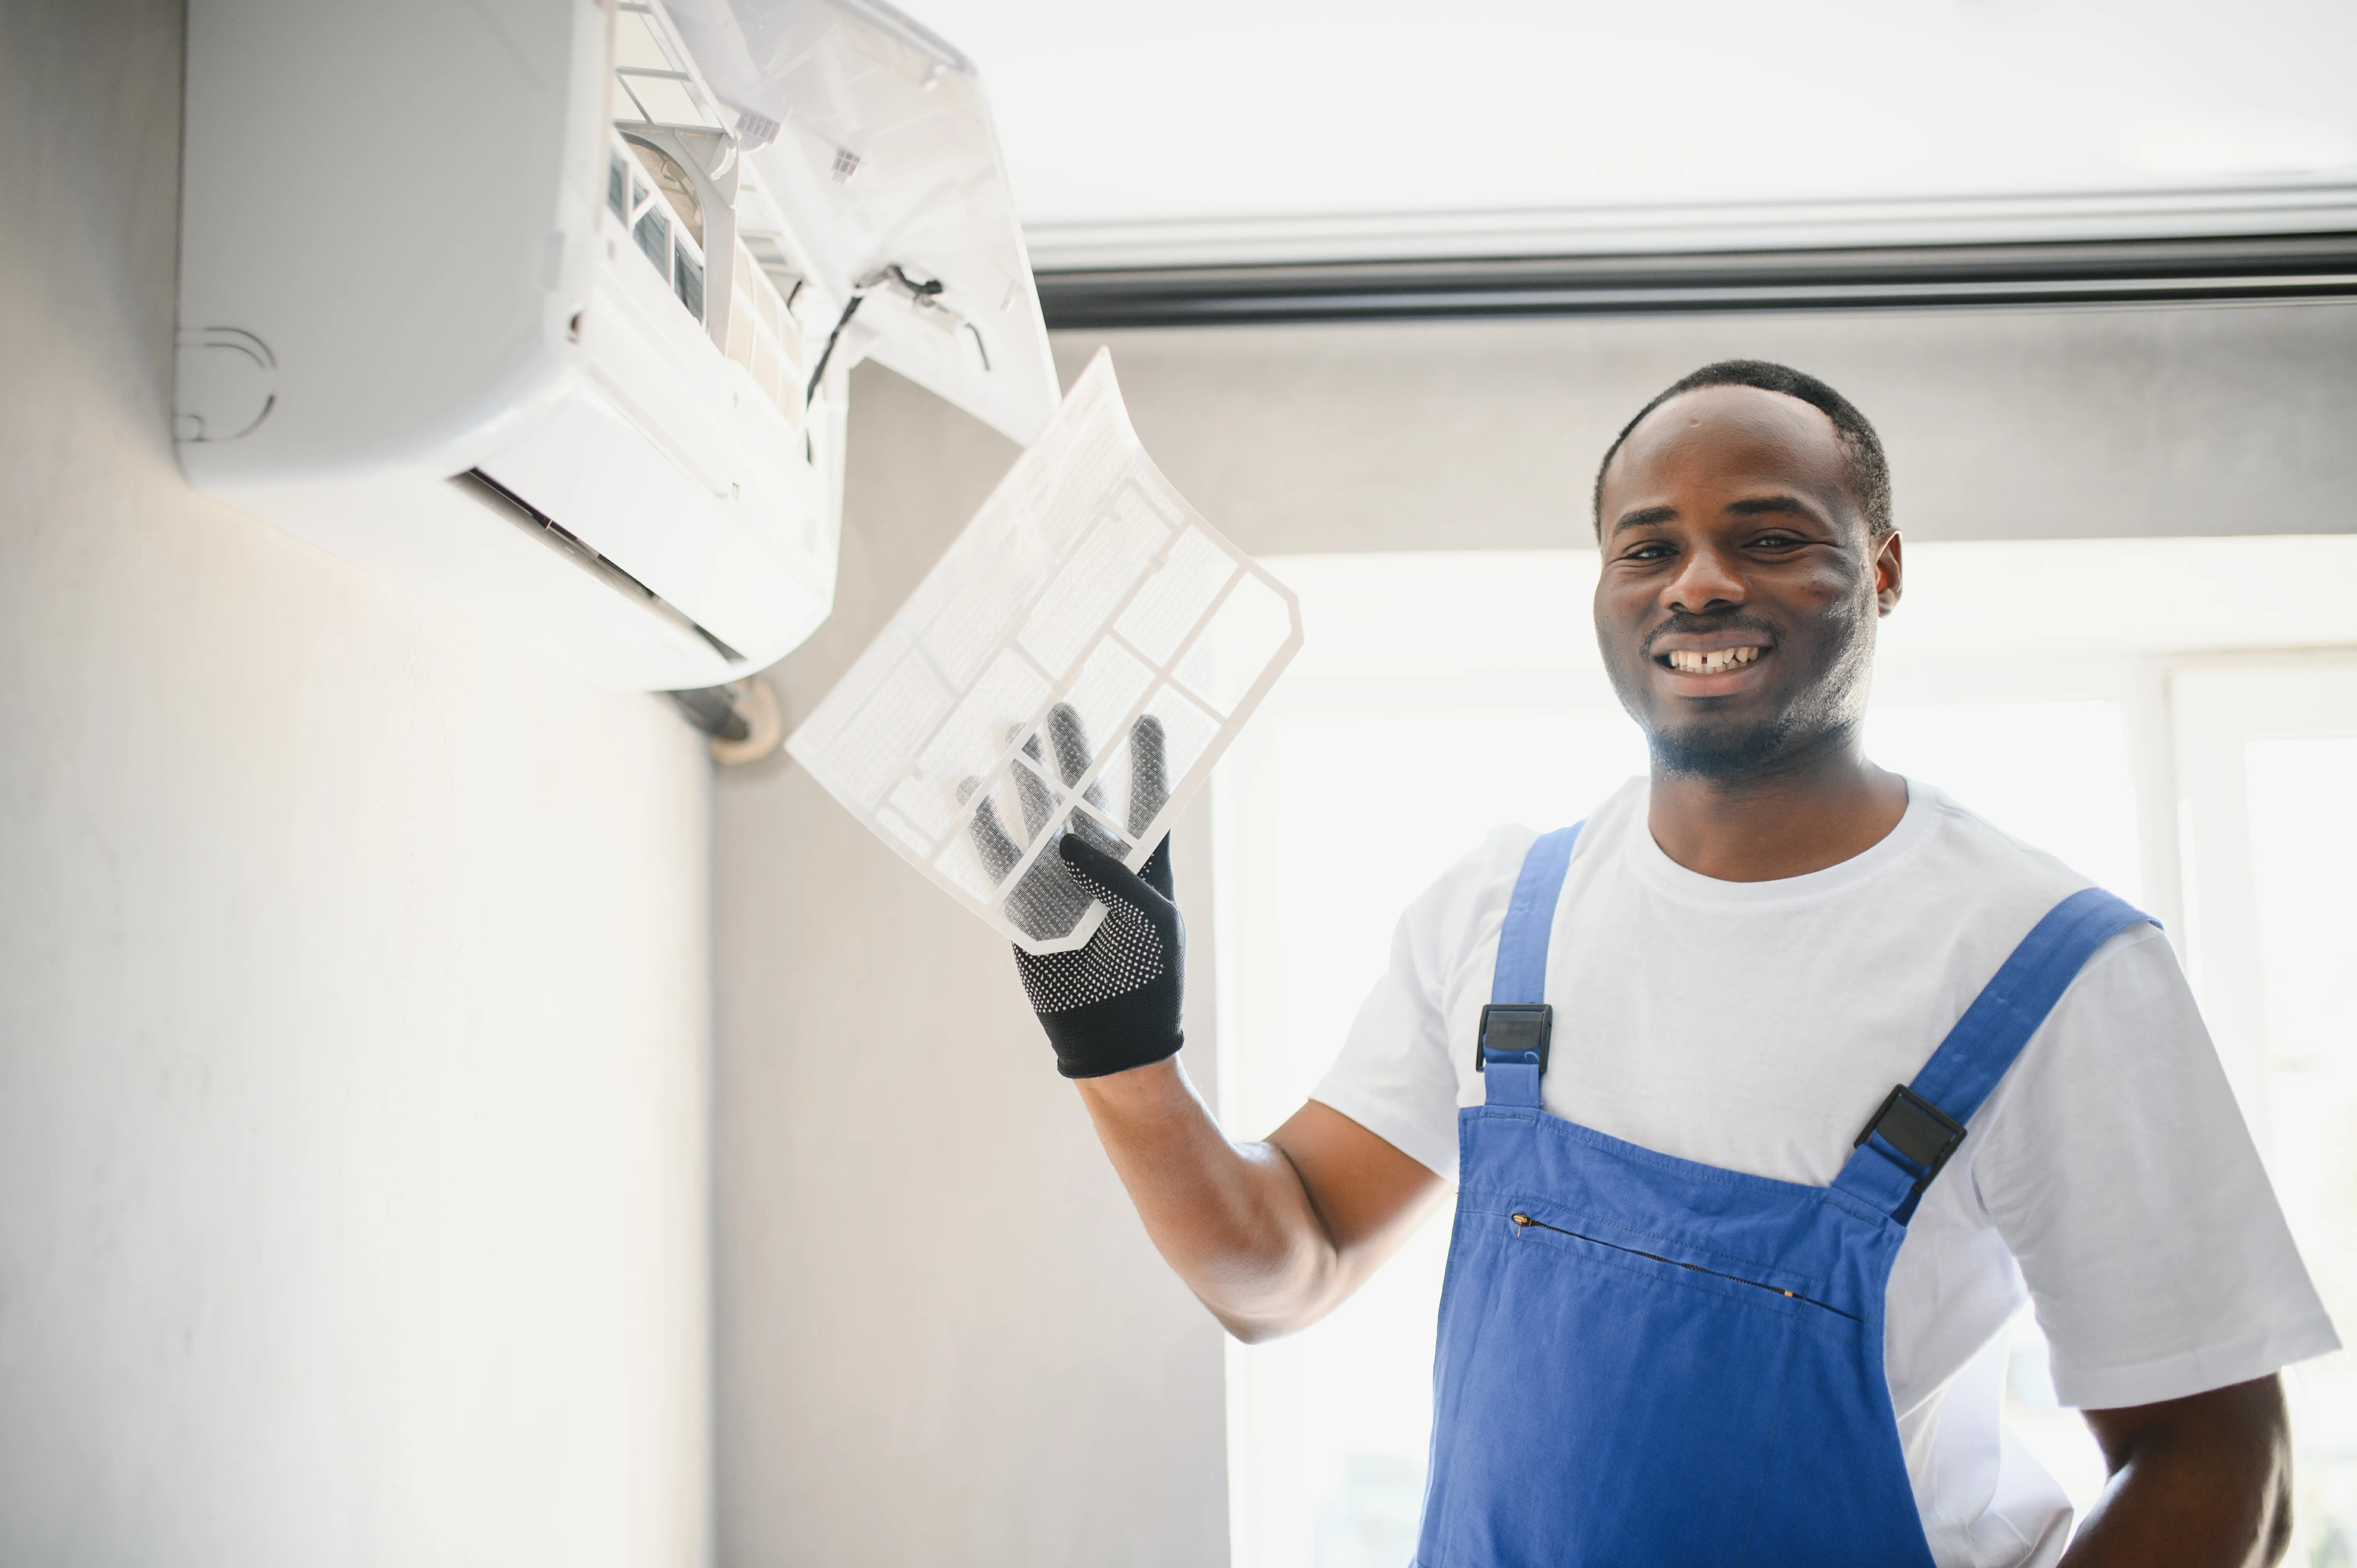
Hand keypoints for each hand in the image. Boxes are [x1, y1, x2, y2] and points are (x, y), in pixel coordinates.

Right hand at [963, 704, 1182, 1077]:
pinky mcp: (1026, 908)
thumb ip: (1117, 876)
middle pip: (1084, 796)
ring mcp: (1060, 883)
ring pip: (1039, 819)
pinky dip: (987, 831)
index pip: (1148, 804)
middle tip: (1060, 706)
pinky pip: (1003, 863)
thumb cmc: (1148, 979)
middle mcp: (1100, 866)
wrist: (1114, 1040)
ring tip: (1012, 733)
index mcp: (1144, 866)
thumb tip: (1066, 839)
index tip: (1147, 718)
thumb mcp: (1150, 921)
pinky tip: (971, 794)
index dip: (1147, 763)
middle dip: (1073, 754)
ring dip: (1026, 779)